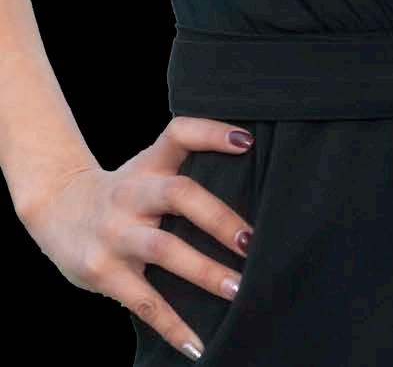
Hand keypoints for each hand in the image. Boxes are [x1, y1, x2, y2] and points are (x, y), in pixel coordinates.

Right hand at [19, 115, 256, 360]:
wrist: (55, 208)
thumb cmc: (121, 192)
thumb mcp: (144, 169)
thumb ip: (183, 173)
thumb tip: (251, 183)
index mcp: (147, 165)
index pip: (179, 134)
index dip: (211, 132)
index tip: (247, 140)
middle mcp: (131, 194)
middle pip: (178, 194)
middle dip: (218, 218)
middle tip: (252, 240)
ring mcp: (115, 233)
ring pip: (164, 249)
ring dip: (204, 271)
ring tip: (237, 289)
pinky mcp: (103, 272)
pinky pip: (144, 301)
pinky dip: (172, 325)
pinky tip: (197, 345)